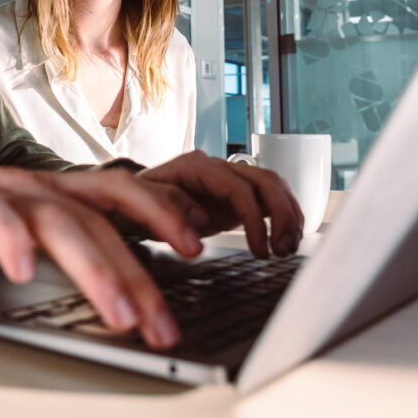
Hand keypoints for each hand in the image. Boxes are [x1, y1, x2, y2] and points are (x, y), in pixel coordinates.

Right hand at [0, 160, 206, 348]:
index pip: (125, 195)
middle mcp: (39, 189)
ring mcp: (2, 194)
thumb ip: (72, 238)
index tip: (200, 250)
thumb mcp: (28, 224)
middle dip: (140, 274)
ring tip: (118, 314)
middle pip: (102, 223)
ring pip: (59, 224)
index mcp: (60, 192)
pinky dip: (10, 241)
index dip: (165, 214)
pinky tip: (22, 272)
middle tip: (166, 323)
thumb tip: (128, 276)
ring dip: (95, 269)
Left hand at [137, 151, 303, 257]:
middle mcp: (215, 167)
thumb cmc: (132, 206)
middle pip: (263, 179)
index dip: (253, 218)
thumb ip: (167, 208)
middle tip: (283, 249)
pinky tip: (286, 238)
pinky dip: (282, 216)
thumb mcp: (141, 208)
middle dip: (280, 214)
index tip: (259, 249)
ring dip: (287, 215)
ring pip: (271, 186)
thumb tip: (199, 217)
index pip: (236, 186)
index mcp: (194, 167)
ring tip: (287, 247)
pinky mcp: (233, 195)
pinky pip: (267, 198)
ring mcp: (227, 179)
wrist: (129, 206)